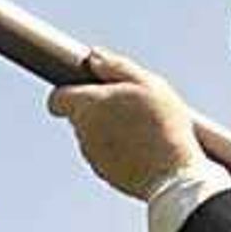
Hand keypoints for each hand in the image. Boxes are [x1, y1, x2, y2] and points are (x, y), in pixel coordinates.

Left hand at [47, 56, 203, 197]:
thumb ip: (117, 67)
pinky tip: (144, 148)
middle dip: (98, 109)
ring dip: (110, 130)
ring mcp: (92, 156)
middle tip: (129, 107)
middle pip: (80, 115)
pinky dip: (119, 150)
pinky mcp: (105, 174)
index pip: (57, 98)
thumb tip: (94, 56)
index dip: (68, 92)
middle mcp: (83, 132)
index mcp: (88, 106)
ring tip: (143, 129)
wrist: (173, 175)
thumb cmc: (163, 125)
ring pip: (94, 136)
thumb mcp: (147, 83)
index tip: (85, 89)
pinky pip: (106, 155)